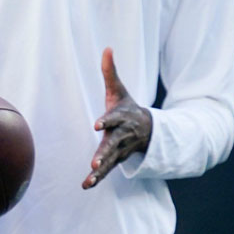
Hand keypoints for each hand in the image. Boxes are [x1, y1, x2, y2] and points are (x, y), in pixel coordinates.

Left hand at [82, 48, 151, 189]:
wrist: (148, 129)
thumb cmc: (127, 107)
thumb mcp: (119, 90)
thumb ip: (110, 72)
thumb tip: (107, 48)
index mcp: (121, 117)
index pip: (113, 119)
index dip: (106, 121)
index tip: (96, 125)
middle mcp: (121, 135)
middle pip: (112, 144)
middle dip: (104, 152)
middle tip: (95, 160)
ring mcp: (119, 150)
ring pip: (110, 160)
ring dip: (100, 169)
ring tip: (90, 177)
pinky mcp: (115, 160)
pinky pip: (106, 170)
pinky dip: (97, 178)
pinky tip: (86, 185)